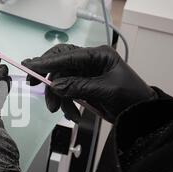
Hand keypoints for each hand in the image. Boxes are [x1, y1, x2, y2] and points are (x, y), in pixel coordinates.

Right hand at [22, 44, 156, 122]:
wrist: (142, 115)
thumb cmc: (132, 98)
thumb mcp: (106, 90)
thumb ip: (79, 86)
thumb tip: (55, 85)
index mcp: (98, 55)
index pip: (67, 55)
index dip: (47, 61)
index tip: (30, 66)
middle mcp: (90, 62)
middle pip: (60, 64)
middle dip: (49, 78)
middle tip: (33, 85)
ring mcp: (86, 75)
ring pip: (61, 81)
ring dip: (59, 98)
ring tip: (64, 113)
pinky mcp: (83, 87)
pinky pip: (66, 92)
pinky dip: (66, 104)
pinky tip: (73, 115)